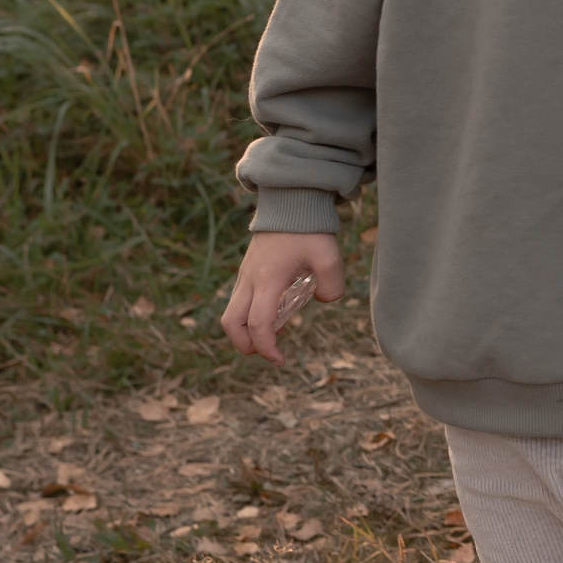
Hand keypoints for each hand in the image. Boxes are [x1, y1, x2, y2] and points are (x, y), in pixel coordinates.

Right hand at [221, 230, 346, 363]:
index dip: (266, 347)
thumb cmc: (309, 230)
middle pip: (230, 323)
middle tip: (270, 352)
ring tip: (274, 336)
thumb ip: (332, 285)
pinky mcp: (247, 271)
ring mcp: (245, 275)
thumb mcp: (330, 256)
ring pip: (231, 312)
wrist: (289, 203)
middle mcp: (250, 280)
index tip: (281, 360)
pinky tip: (274, 314)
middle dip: (245, 345)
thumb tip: (323, 301)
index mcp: (267, 280)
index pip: (258, 323)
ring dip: (246, 331)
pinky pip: (239, 301)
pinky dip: (249, 315)